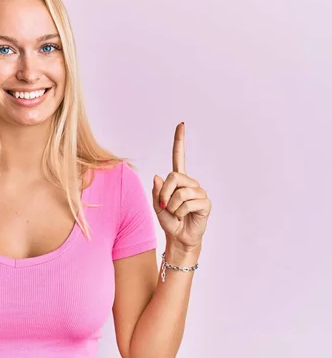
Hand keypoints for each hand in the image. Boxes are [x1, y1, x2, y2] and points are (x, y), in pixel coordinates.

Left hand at [151, 123, 211, 251]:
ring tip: (176, 213)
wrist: (179, 238)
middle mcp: (190, 183)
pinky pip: (187, 204)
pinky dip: (180, 212)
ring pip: (180, 193)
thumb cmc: (169, 220)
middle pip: (174, 177)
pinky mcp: (205, 203)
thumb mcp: (157, 205)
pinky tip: (184, 216)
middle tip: (165, 206)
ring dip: (172, 206)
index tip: (181, 124)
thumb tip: (158, 177)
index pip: (179, 157)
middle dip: (164, 193)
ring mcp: (199, 192)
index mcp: (178, 180)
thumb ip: (156, 191)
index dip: (179, 141)